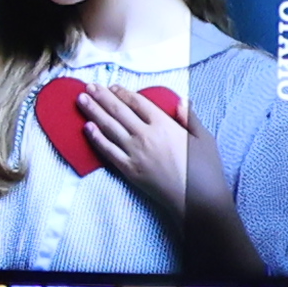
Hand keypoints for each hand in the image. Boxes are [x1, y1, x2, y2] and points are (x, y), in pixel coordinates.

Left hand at [76, 77, 224, 227]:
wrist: (198, 200)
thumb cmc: (206, 170)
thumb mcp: (204, 138)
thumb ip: (190, 118)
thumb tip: (182, 100)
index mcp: (165, 125)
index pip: (138, 103)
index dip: (123, 93)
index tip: (112, 87)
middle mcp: (146, 135)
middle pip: (119, 111)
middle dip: (102, 97)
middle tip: (88, 86)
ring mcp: (135, 153)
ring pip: (109, 127)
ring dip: (94, 111)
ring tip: (81, 99)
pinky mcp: (129, 170)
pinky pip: (108, 151)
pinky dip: (96, 138)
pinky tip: (87, 128)